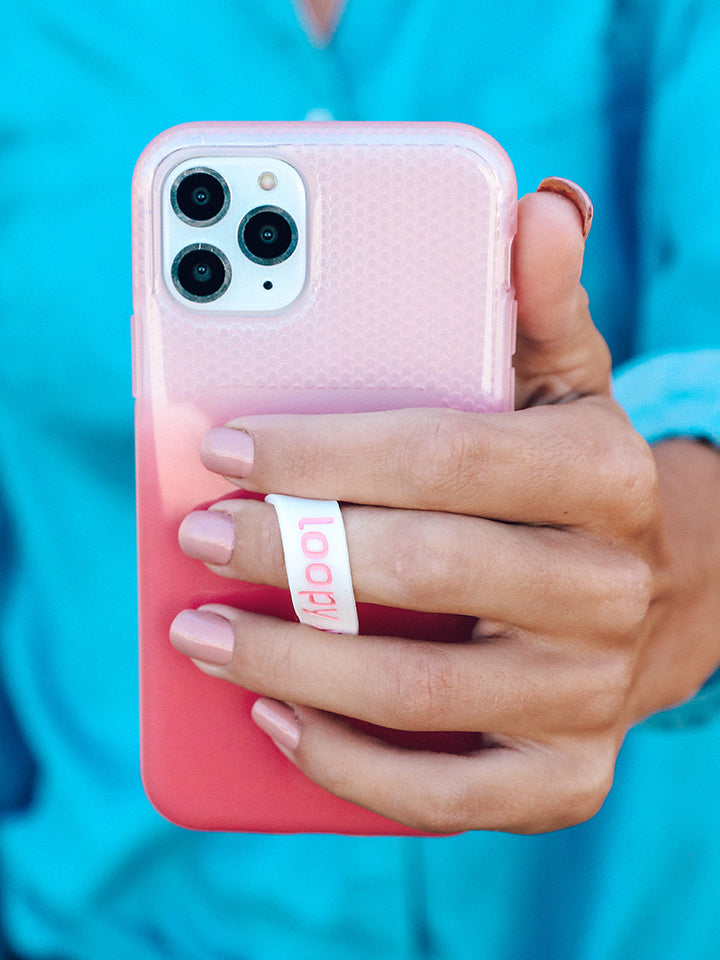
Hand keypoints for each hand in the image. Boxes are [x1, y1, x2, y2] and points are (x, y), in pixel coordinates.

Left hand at [170, 187, 719, 833]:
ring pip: (420, 693)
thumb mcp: (567, 383)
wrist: (664, 593)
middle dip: (293, 555)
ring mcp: (586, 693)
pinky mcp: (565, 774)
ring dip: (291, 664)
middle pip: (425, 573)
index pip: (446, 457)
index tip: (224, 447)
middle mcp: (606, 589)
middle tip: (201, 535)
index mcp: (603, 475)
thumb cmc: (573, 477)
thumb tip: (541, 203)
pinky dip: (350, 767)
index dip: (325, 454)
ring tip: (201, 632)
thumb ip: (539, 302)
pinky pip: (450, 795)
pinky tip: (275, 720)